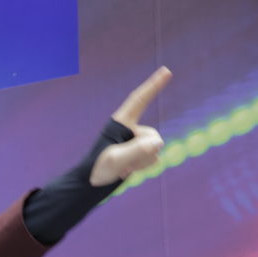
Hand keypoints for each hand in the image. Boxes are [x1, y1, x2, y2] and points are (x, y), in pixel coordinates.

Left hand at [89, 67, 171, 185]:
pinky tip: (128, 171)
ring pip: (155, 149)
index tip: (166, 71)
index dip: (153, 86)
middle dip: (142, 153)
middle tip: (122, 164)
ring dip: (141, 162)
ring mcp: (136, 142)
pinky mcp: (139, 153)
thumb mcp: (115, 160)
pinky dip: (143, 166)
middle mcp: (131, 130)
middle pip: (153, 135)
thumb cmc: (97, 169)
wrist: (91, 185)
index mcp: (120, 123)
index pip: (139, 100)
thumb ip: (136, 151)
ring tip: (123, 168)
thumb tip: (157, 142)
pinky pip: (153, 158)